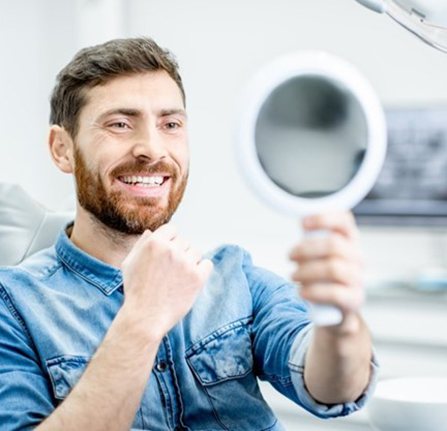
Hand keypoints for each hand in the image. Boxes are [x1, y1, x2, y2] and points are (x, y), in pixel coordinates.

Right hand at [121, 224, 212, 338]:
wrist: (145, 317)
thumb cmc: (135, 291)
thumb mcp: (129, 263)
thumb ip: (141, 245)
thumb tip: (151, 232)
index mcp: (155, 243)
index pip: (171, 229)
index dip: (169, 240)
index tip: (166, 254)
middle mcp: (172, 250)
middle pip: (184, 241)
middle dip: (178, 252)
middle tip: (170, 270)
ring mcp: (186, 263)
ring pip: (196, 252)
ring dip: (189, 261)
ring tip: (178, 277)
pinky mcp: (197, 278)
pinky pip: (207, 264)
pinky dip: (201, 270)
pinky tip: (191, 279)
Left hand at [289, 211, 363, 321]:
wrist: (334, 309)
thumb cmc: (323, 276)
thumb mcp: (318, 254)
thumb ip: (312, 239)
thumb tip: (301, 224)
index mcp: (349, 240)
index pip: (344, 221)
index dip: (324, 218)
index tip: (302, 223)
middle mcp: (357, 257)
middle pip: (334, 245)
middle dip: (306, 249)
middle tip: (290, 256)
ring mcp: (357, 278)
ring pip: (333, 268)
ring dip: (307, 271)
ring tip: (294, 276)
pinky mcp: (354, 299)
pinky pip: (335, 293)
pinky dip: (314, 291)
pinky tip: (302, 292)